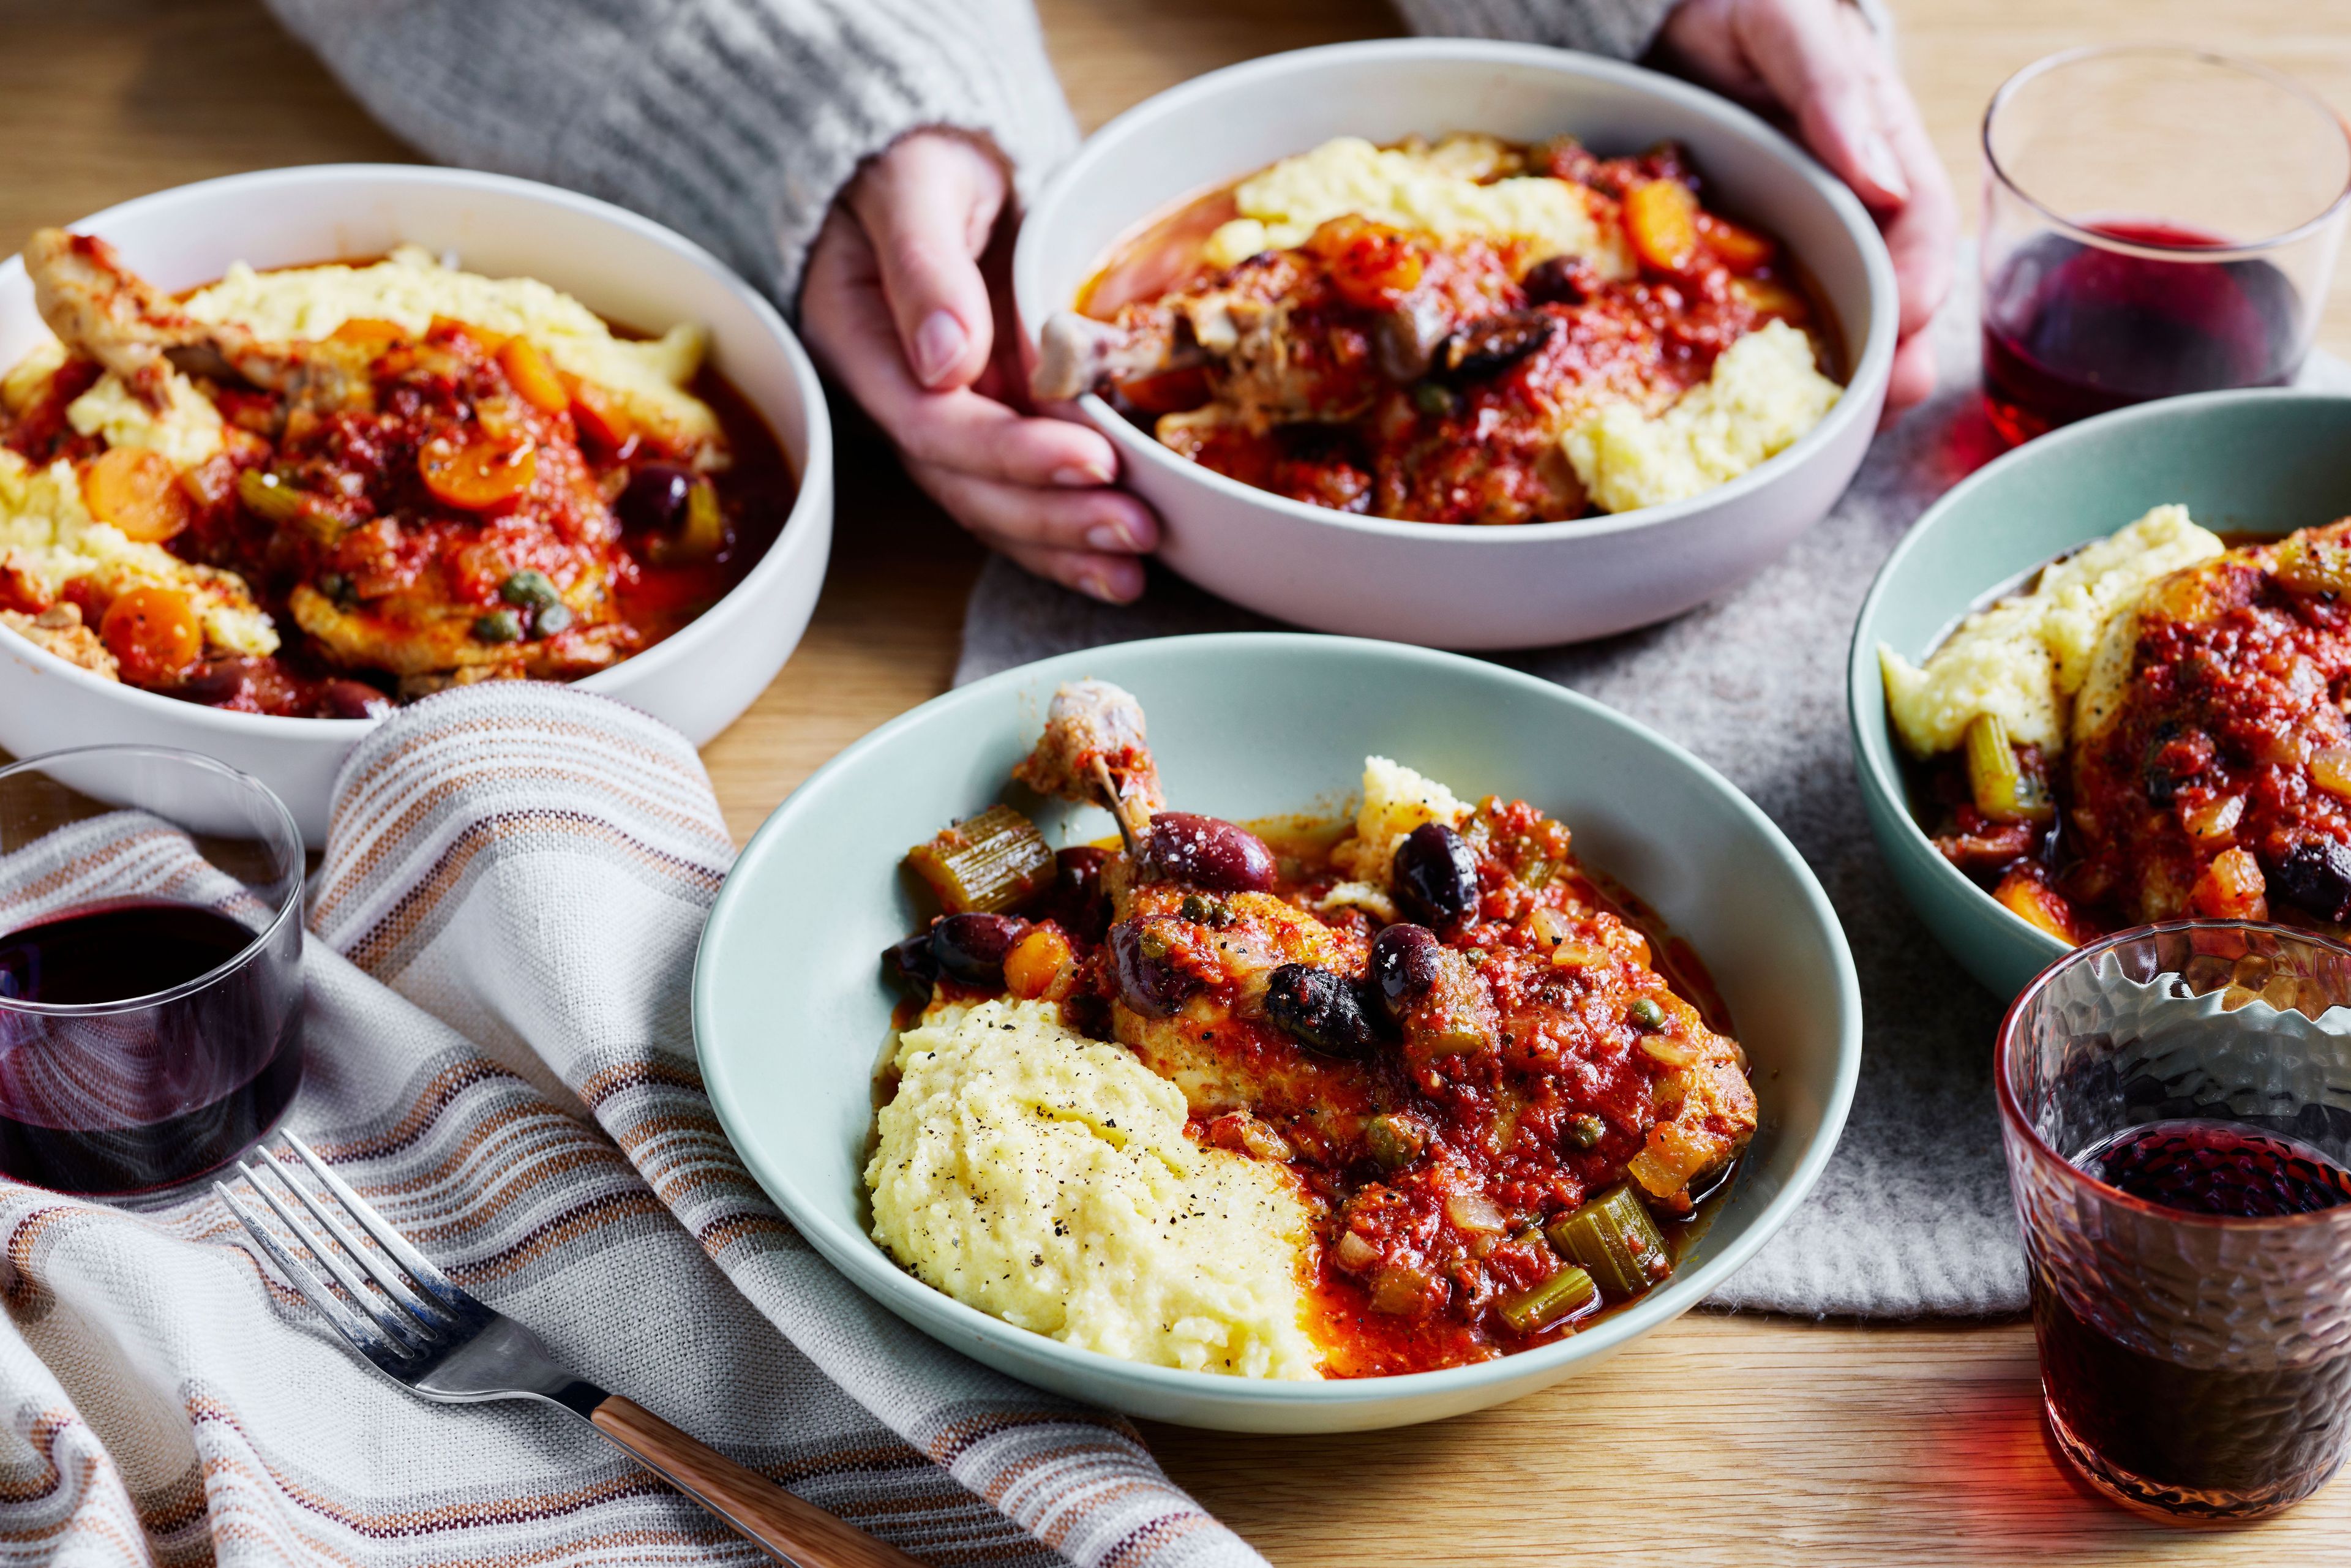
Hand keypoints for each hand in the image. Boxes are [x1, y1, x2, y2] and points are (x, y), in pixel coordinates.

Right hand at [800, 131, 1158, 601]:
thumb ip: (923, 265)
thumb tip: (946, 360)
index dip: (1009, 454)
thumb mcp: (915, 182)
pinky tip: (1123, 561)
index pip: (932, 425)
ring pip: (996, 504)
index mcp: (864, 344)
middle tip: (1134, 531)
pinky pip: (1025, 491)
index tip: (1090, 460)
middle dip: (1051, 518)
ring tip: (1137, 566)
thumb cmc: (915, 156)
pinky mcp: (995, 419)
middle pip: (966, 485)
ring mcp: (949, 415)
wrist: (928, 156)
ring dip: (1065, 543)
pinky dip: (1070, 529)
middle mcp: (901, 397)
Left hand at [1657, 0, 1956, 417]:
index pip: (1922, 227)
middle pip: (1896, 293)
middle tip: (1888, 404)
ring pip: (1843, 319)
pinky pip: (1767, 321)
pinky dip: (1765, 366)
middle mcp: (1854, 207)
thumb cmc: (1752, 8)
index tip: (1908, 323)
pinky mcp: (1756, 263)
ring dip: (1847, 379)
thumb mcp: (1790, 23)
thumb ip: (1834, 89)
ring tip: (1838, 433)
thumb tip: (1879, 177)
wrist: (1677, 23)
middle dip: (1900, 354)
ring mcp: (1809, 240)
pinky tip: (1749, 413)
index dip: (1922, 280)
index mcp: (1880, 152)